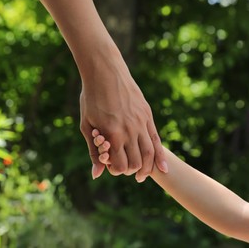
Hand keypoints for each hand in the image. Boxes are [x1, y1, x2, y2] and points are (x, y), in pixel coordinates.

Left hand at [79, 54, 167, 181]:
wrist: (105, 72)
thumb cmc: (91, 98)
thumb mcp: (86, 125)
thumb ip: (93, 151)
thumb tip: (96, 174)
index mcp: (112, 133)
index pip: (119, 165)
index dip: (115, 170)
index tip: (111, 166)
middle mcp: (129, 130)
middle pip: (135, 162)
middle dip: (130, 171)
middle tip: (126, 171)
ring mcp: (141, 122)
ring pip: (149, 154)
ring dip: (146, 168)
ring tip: (142, 176)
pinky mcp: (147, 115)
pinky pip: (157, 140)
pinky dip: (160, 157)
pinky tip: (163, 168)